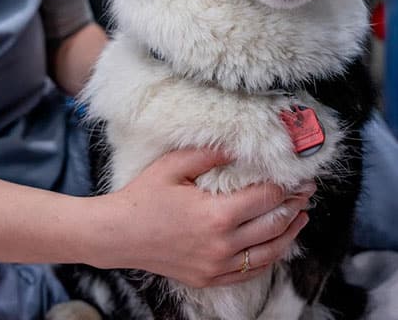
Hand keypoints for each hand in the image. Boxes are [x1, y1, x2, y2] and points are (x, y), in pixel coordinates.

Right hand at [94, 148, 313, 287]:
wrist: (119, 235)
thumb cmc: (143, 196)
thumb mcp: (173, 166)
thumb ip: (209, 155)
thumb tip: (239, 147)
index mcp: (215, 214)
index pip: (266, 199)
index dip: (287, 187)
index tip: (300, 178)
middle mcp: (222, 245)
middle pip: (273, 226)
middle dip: (294, 208)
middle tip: (306, 194)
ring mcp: (217, 266)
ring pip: (269, 253)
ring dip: (289, 234)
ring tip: (300, 218)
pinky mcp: (209, 278)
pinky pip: (251, 272)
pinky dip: (270, 257)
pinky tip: (276, 245)